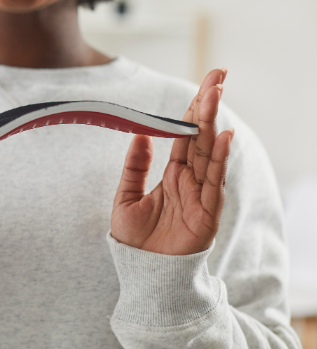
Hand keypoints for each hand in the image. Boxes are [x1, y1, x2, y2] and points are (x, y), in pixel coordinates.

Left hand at [111, 68, 233, 254]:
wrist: (141, 273)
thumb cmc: (134, 239)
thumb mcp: (126, 197)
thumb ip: (134, 167)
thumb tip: (140, 135)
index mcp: (173, 174)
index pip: (186, 135)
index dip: (193, 109)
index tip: (203, 84)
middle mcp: (190, 180)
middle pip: (202, 136)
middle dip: (208, 105)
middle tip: (217, 75)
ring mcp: (201, 194)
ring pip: (209, 151)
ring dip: (212, 122)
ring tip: (215, 93)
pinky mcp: (207, 212)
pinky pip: (214, 181)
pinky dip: (220, 158)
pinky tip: (223, 136)